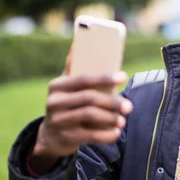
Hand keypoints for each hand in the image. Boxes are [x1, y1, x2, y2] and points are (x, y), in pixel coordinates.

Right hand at [30, 49, 132, 173]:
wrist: (50, 136)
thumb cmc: (65, 105)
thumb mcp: (65, 88)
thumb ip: (73, 69)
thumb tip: (77, 43)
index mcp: (57, 85)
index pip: (83, 78)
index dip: (104, 77)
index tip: (123, 76)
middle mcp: (54, 102)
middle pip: (89, 98)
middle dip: (112, 102)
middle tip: (129, 106)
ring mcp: (58, 120)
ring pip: (90, 116)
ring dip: (110, 118)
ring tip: (123, 120)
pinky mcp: (65, 137)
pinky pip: (89, 135)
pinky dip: (106, 135)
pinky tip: (116, 133)